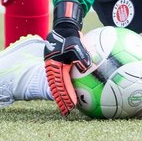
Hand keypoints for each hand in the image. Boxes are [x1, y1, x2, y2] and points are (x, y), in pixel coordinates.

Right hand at [44, 1, 88, 115]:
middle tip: (68, 111)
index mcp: (54, 67)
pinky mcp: (62, 67)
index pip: (60, 85)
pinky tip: (78, 91)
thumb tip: (87, 66)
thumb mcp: (75, 45)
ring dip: (63, 95)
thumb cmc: (70, 37)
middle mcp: (54, 70)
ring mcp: (57, 68)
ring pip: (59, 85)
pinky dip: (68, 86)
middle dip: (62, 100)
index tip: (71, 104)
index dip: (65, 96)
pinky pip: (65, 79)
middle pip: (57, 88)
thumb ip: (81, 56)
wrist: (65, 29)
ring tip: (70, 106)